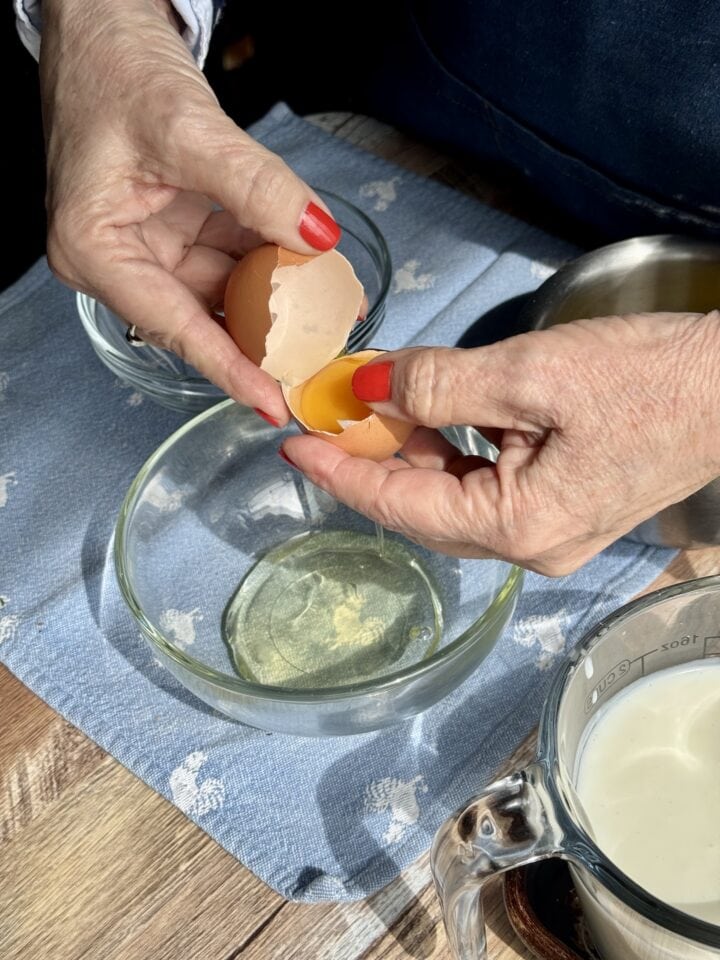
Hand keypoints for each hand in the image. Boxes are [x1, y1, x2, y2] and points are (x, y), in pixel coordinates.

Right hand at [40, 0, 338, 422]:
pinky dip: (272, 259)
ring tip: (332, 313)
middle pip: (202, 314)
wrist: (105, 20)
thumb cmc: (113, 66)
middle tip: (321, 359)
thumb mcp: (185, 127)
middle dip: (266, 335)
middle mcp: (121, 258)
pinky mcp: (179, 225)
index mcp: (95, 249)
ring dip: (278, 298)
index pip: (173, 324)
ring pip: (224, 287)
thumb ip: (253, 185)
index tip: (271, 403)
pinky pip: (232, 254)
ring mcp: (152, 243)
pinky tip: (312, 266)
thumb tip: (316, 235)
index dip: (228, 367)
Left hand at [282, 312, 719, 574]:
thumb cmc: (649, 379)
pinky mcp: (563, 507)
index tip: (293, 443)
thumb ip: (441, 387)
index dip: (342, 472)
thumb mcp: (533, 373)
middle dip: (368, 462)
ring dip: (406, 455)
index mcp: (520, 527)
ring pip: (451, 499)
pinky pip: (484, 488)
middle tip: (321, 420)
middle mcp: (531, 546)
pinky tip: (424, 418)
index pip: (403, 505)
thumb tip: (369, 390)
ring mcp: (550, 533)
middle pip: (423, 510)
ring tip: (361, 413)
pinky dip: (447, 454)